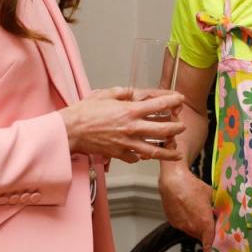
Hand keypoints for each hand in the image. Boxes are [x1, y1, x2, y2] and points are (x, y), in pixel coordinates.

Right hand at [59, 87, 184, 160]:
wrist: (70, 131)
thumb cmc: (85, 112)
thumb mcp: (106, 94)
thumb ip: (123, 93)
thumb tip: (134, 93)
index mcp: (130, 111)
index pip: (159, 105)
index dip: (173, 101)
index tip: (180, 99)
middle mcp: (132, 128)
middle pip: (163, 130)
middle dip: (177, 128)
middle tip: (182, 126)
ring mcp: (127, 143)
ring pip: (154, 150)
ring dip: (168, 151)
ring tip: (177, 152)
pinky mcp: (119, 154)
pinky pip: (136, 158)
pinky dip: (144, 157)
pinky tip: (149, 156)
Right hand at [159, 159, 214, 251]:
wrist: (173, 182)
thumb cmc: (192, 186)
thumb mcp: (211, 195)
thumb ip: (219, 206)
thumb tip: (226, 211)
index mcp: (204, 222)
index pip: (209, 243)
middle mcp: (192, 227)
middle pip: (202, 236)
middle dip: (206, 231)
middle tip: (210, 222)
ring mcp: (182, 226)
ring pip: (192, 231)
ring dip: (196, 226)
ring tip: (197, 211)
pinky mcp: (174, 222)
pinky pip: (183, 226)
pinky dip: (187, 221)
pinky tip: (188, 209)